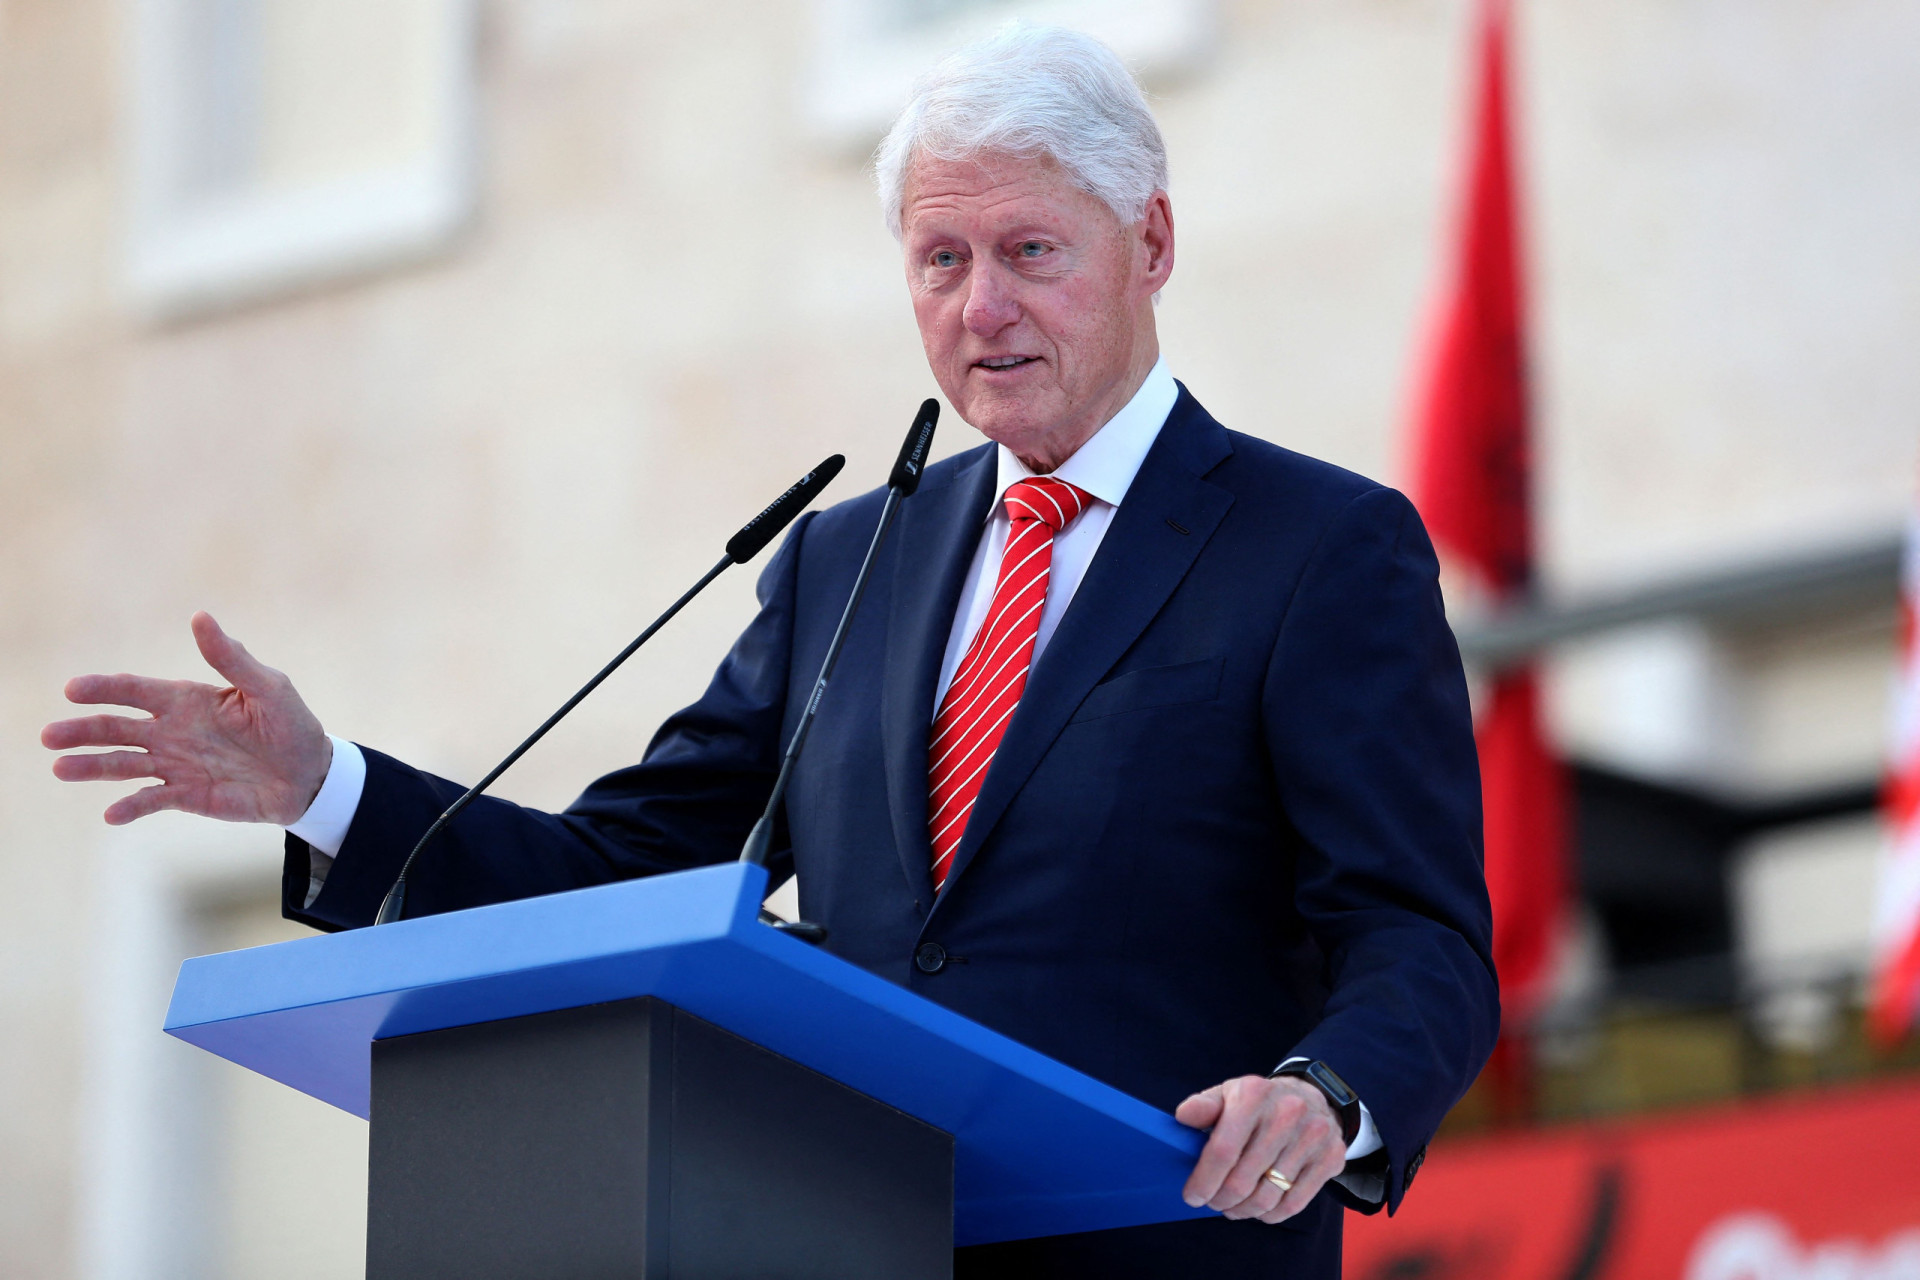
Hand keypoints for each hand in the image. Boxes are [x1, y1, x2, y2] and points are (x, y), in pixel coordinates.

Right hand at [42, 612, 331, 825]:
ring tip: (61, 769)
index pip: (135, 691)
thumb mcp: (268, 687)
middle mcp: (173, 732)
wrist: (311, 775)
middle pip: (118, 729)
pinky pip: (153, 800)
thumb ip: (232, 658)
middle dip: (83, 731)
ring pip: (124, 764)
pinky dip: (132, 806)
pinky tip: (112, 813)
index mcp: (187, 700)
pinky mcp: (188, 796)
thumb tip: (200, 617)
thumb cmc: (291, 724)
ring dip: (93, 767)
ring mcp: (177, 765)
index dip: (104, 689)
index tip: (73, 690)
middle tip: (49, 735)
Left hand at [1175, 1074, 1347, 1224]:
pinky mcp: (1330, 1158)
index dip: (1204, 1180)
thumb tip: (1182, 1118)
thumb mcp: (1229, 1094)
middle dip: (1220, 1199)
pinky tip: (1259, 1209)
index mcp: (1253, 1095)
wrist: (1313, 1097)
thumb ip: (1203, 1106)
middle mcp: (1286, 1113)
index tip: (1193, 1196)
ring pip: (1267, 1197)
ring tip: (1233, 1207)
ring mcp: (1312, 1137)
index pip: (1222, 1151)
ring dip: (1243, 1210)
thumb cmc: (1260, 1103)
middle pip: (1242, 1180)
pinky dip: (1270, 1214)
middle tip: (1213, 1203)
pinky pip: (1294, 1204)